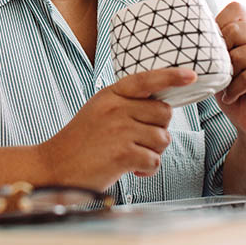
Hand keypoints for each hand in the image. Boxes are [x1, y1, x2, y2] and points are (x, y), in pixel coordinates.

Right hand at [40, 68, 196, 190]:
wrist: (53, 167)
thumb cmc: (81, 143)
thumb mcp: (99, 111)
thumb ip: (125, 104)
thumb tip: (162, 108)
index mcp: (110, 94)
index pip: (147, 79)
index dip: (171, 76)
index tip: (192, 74)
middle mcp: (116, 108)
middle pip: (164, 112)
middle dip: (159, 129)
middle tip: (140, 141)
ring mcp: (119, 130)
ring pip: (162, 138)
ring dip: (152, 152)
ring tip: (131, 156)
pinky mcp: (122, 154)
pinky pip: (154, 160)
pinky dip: (147, 169)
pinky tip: (131, 170)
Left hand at [215, 2, 245, 139]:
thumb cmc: (231, 90)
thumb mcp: (216, 65)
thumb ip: (211, 47)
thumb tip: (190, 35)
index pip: (236, 10)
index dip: (219, 24)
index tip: (212, 48)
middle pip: (237, 30)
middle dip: (222, 52)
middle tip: (219, 71)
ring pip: (244, 54)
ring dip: (229, 74)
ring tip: (226, 86)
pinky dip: (237, 88)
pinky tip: (233, 95)